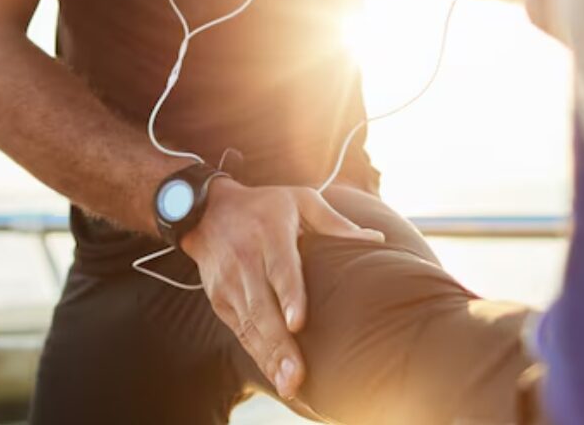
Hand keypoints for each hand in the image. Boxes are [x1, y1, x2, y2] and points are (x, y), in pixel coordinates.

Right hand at [179, 178, 383, 400]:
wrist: (207, 209)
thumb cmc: (265, 205)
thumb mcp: (298, 200)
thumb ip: (335, 222)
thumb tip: (376, 240)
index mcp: (268, 232)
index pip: (280, 268)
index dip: (289, 295)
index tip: (297, 323)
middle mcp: (245, 258)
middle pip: (262, 306)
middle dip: (279, 343)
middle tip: (297, 375)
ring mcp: (229, 281)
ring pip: (249, 324)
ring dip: (268, 356)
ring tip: (290, 384)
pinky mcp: (219, 298)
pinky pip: (240, 330)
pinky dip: (257, 354)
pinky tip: (275, 375)